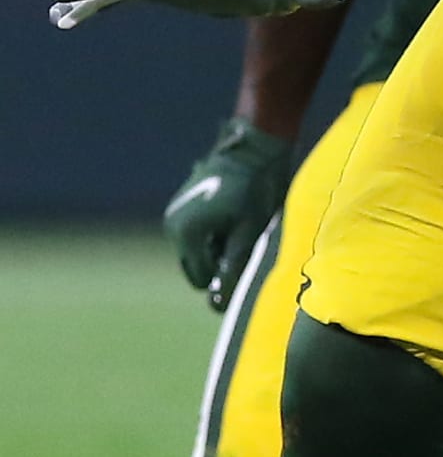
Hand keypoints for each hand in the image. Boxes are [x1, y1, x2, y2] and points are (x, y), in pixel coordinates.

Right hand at [163, 119, 294, 309]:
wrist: (251, 150)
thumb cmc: (255, 192)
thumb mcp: (248, 234)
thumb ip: (231, 269)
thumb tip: (217, 306)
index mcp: (186, 234)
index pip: (201, 279)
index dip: (225, 276)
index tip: (246, 255)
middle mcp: (172, 226)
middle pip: (195, 268)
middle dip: (218, 263)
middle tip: (244, 239)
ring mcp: (174, 215)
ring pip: (195, 253)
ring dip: (216, 249)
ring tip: (239, 224)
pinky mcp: (180, 207)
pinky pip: (195, 236)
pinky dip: (212, 236)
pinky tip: (231, 217)